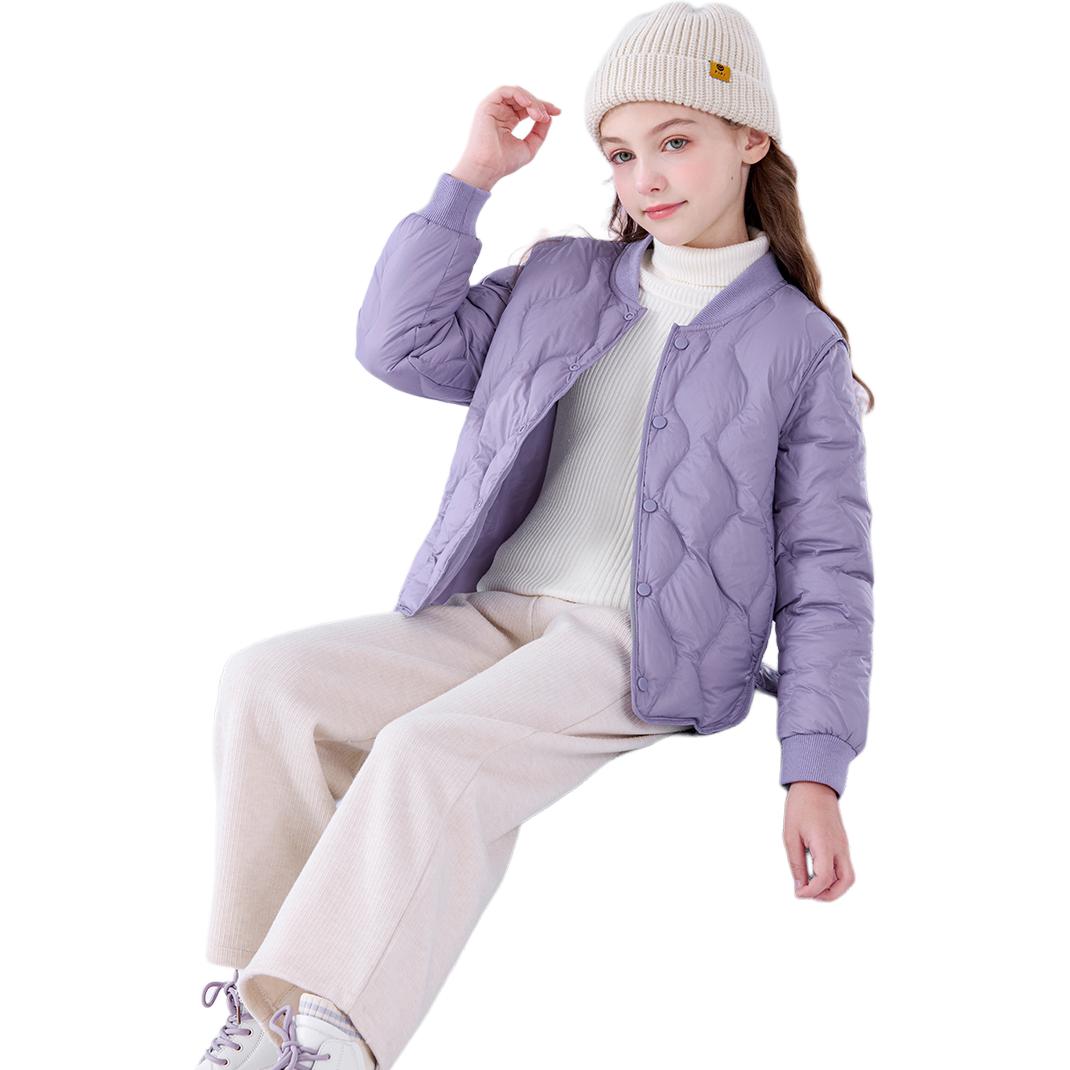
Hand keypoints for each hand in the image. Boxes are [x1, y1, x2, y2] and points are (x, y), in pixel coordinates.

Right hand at [451, 85, 560, 190]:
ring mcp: (493, 108)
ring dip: (531, 101)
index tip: (557, 112)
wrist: (487, 168)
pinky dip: (519, 95)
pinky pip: (505, 91)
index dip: (543, 107)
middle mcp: (500, 112)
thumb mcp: (529, 146)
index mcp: (507, 121)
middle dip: (539, 105)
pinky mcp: (487, 105)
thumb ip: (539, 132)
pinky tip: (528, 104)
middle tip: (546, 117)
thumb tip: (549, 117)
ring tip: (538, 115)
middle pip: (524, 99)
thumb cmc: (504, 162)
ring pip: (516, 93)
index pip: (527, 108)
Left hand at [783, 781, 855, 900]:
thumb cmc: (800, 807)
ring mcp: (843, 845)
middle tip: (809, 894)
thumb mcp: (791, 836)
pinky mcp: (842, 843)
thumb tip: (800, 888)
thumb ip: (796, 864)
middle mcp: (839, 847)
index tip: (798, 893)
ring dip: (834, 888)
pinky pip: (844, 867)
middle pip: (846, 882)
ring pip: (848, 877)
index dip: (811, 892)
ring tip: (814, 887)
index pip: (825, 878)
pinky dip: (834, 878)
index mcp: (825, 844)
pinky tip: (817, 875)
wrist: (814, 786)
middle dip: (829, 895)